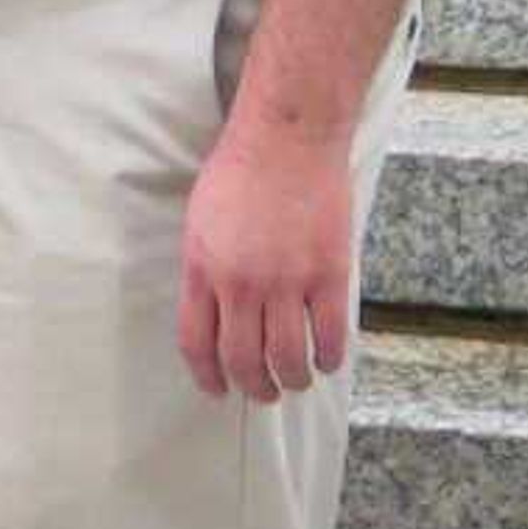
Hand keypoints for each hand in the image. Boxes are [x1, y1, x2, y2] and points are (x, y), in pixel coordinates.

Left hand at [177, 122, 354, 400]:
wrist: (288, 136)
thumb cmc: (241, 169)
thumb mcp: (200, 219)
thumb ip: (204, 270)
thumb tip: (213, 316)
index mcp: (203, 267)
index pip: (197, 342)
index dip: (207, 377)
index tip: (217, 390)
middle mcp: (240, 282)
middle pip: (243, 361)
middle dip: (253, 388)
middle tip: (263, 392)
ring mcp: (286, 280)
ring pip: (287, 359)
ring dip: (292, 380)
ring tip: (295, 380)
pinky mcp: (327, 274)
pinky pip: (329, 338)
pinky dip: (328, 359)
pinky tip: (326, 360)